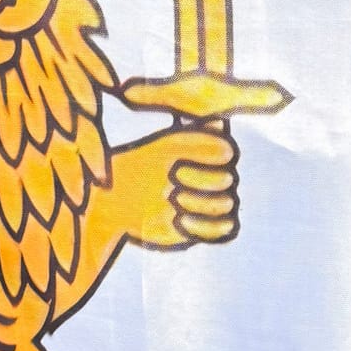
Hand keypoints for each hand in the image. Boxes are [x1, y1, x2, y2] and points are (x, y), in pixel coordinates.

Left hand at [117, 127, 239, 249]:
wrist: (122, 197)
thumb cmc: (142, 166)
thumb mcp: (163, 147)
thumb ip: (192, 138)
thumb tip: (220, 123)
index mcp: (209, 151)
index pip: (226, 153)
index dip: (206, 159)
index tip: (178, 163)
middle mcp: (217, 174)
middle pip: (227, 179)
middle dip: (199, 181)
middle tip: (172, 182)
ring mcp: (215, 201)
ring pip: (228, 203)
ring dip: (200, 203)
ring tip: (174, 201)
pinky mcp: (210, 227)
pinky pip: (226, 227)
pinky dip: (205, 226)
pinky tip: (180, 220)